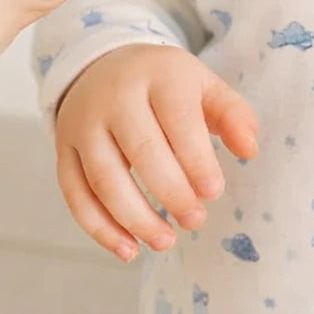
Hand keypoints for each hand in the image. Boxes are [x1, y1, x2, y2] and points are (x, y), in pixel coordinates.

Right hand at [55, 45, 257, 261]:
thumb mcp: (202, 85)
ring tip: (166, 241)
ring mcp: (84, 122)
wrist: (105, 64)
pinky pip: (76, 194)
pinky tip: (128, 250)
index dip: (197, 159)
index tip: (214, 192)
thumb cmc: (166, 84)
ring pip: (105, 178)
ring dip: (135, 218)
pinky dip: (99, 228)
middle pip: (141, 150)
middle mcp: (115, 96)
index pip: (178, 119)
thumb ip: (232, 114)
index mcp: (158, 74)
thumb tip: (250, 149)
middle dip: (171, 192)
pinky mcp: (63, 148)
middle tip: (196, 221)